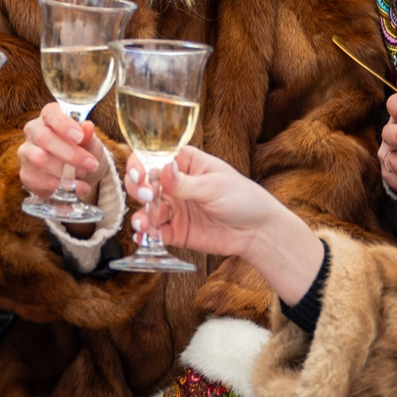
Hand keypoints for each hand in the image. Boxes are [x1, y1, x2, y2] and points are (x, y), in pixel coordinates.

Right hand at [17, 101, 100, 204]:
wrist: (80, 175)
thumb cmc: (83, 151)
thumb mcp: (91, 143)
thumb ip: (88, 136)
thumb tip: (88, 126)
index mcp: (49, 117)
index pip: (50, 113)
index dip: (63, 124)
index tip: (79, 137)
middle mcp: (33, 131)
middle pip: (44, 138)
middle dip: (70, 153)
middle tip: (91, 164)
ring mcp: (26, 153)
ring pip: (39, 159)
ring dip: (64, 170)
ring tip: (82, 175)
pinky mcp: (26, 174)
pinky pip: (38, 179)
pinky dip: (59, 185)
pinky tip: (75, 187)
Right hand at [129, 146, 324, 303]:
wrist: (257, 231)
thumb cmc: (242, 198)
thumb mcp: (214, 187)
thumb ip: (185, 183)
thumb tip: (163, 169)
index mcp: (184, 164)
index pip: (153, 158)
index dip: (140, 165)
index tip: (140, 176)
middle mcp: (174, 184)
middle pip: (143, 183)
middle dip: (139, 191)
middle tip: (149, 198)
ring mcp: (174, 208)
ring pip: (146, 209)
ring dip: (141, 216)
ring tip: (145, 224)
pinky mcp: (175, 231)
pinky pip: (155, 232)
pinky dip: (146, 235)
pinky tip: (144, 238)